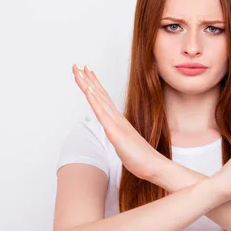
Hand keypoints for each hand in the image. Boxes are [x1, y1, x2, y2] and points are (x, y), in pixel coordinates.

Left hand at [71, 64, 162, 182]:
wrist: (153, 165)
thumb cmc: (140, 157)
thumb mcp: (125, 144)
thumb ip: (119, 136)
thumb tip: (115, 134)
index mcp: (118, 120)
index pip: (103, 98)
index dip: (94, 84)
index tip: (86, 71)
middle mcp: (117, 118)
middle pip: (99, 94)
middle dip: (87, 79)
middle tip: (77, 64)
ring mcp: (116, 124)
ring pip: (100, 100)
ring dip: (89, 84)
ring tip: (79, 71)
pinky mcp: (116, 132)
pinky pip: (103, 114)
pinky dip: (95, 101)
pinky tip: (89, 91)